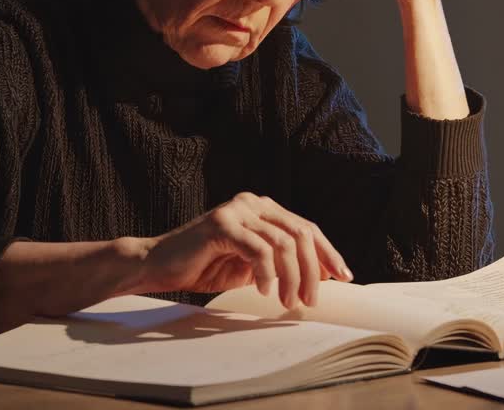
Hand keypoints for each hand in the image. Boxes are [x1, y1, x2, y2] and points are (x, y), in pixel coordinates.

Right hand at [136, 192, 352, 308]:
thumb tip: (322, 276)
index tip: (344, 277)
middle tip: (312, 300)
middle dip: (313, 269)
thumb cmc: (203, 268)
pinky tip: (262, 291)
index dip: (328, 252)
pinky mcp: (221, 224)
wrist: (159, 267)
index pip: (306, 228)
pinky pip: (258, 249)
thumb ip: (280, 264)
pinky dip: (266, 273)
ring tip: (287, 302)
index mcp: (262, 209)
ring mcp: (236, 210)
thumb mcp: (250, 267)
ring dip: (291, 277)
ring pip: (283, 243)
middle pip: (300, 233)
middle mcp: (252, 202)